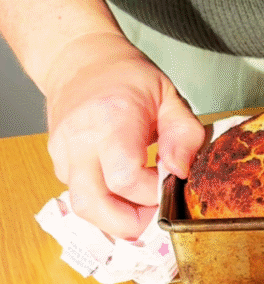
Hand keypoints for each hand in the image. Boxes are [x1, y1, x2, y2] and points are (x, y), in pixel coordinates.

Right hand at [42, 32, 205, 239]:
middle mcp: (80, 141)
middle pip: (94, 205)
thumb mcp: (169, 96)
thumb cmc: (127, 77)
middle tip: (158, 214)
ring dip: (117, 218)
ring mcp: (63, 154)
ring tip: (145, 204)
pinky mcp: (59, 164)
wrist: (79, 60)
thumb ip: (184, 134)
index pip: (125, 179)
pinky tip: (128, 192)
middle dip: (131, 223)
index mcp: (111, 121)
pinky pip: (82, 197)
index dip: (153, 194)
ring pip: (84, 207)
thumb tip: (180, 171)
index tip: (172, 185)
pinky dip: (107, 205)